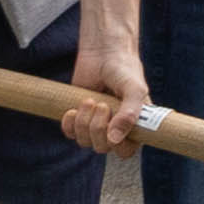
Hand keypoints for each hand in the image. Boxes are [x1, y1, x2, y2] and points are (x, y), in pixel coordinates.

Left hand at [60, 21, 152, 155]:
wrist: (103, 52)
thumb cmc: (124, 69)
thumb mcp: (135, 90)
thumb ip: (130, 114)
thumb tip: (114, 140)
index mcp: (134, 126)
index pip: (126, 151)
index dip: (119, 145)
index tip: (115, 128)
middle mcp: (115, 128)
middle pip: (102, 148)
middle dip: (98, 128)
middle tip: (101, 105)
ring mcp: (96, 124)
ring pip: (84, 141)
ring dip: (84, 122)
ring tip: (89, 100)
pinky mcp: (78, 118)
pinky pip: (69, 133)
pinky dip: (69, 123)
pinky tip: (73, 108)